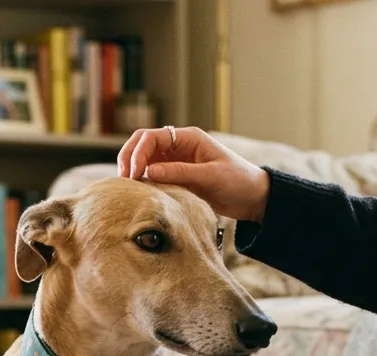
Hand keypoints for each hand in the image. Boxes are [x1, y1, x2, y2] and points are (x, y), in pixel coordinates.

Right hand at [116, 126, 271, 222]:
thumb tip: (148, 172)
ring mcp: (176, 161)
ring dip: (133, 170)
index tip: (132, 175)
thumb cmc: (238, 181)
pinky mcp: (176, 176)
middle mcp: (178, 146)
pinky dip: (142, 181)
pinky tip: (139, 193)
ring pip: (144, 159)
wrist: (253, 197)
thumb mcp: (210, 176)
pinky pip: (152, 175)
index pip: (151, 137)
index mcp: (188, 138)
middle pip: (142, 144)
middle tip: (123, 180)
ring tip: (127, 188)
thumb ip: (180, 173)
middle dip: (129, 158)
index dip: (137, 153)